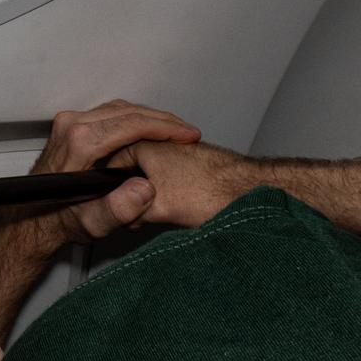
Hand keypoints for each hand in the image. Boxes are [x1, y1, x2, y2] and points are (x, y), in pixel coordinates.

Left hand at [7, 100, 201, 246]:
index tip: (189, 135)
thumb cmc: (58, 221)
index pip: (133, 124)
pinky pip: (110, 113)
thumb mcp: (91, 224)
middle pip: (129, 111)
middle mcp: (72, 125)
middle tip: (189, 133)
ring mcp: (70, 123)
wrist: (31, 219)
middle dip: (163, 121)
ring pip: (120, 109)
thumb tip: (145, 190)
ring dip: (150, 118)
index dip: (166, 128)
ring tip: (176, 132)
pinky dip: (134, 119)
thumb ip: (118, 210)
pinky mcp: (71, 125)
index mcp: (78, 142)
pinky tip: (150, 132)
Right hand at [124, 139, 256, 228]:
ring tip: (169, 211)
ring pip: (153, 181)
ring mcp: (178, 153)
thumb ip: (130, 211)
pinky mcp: (194, 166)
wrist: (250, 191)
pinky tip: (184, 208)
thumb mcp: (157, 207)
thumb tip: (122, 217)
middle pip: (131, 175)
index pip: (109, 168)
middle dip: (135, 197)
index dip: (112, 193)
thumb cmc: (211, 190)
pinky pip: (172, 183)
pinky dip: (173, 195)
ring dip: (155, 198)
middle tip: (144, 217)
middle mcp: (160, 142)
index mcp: (143, 142)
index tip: (120, 212)